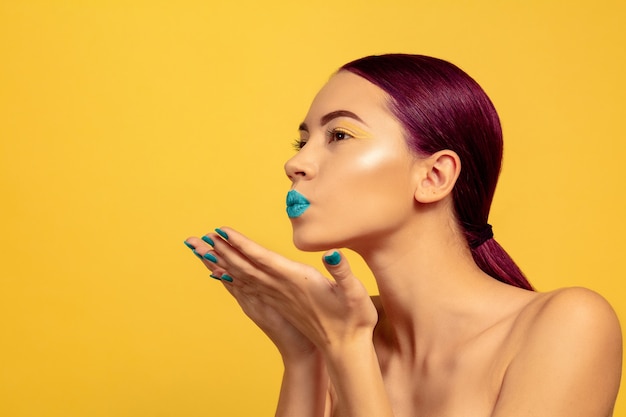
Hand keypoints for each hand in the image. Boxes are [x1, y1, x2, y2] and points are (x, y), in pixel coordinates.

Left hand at [185, 227, 377, 355]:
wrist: (345, 350)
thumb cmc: (353, 320)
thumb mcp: (356, 295)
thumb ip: (343, 273)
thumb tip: (333, 253)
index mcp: (296, 281)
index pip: (262, 259)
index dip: (241, 245)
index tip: (221, 231)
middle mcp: (281, 290)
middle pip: (245, 267)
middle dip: (222, 251)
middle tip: (198, 238)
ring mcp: (278, 299)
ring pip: (243, 278)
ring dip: (222, 263)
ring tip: (203, 251)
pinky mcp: (279, 305)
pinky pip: (248, 289)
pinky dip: (232, 279)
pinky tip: (221, 275)